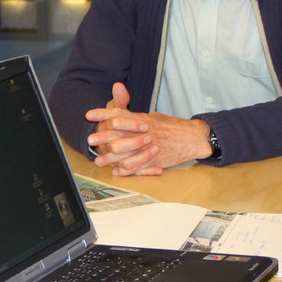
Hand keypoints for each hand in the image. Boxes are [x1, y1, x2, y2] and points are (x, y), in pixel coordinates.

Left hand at [85, 83, 212, 175]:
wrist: (192, 137)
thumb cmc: (170, 126)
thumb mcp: (150, 116)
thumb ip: (132, 114)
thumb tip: (117, 110)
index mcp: (142, 119)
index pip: (120, 113)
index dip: (103, 112)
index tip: (89, 114)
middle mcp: (144, 131)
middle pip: (119, 132)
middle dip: (103, 137)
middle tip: (89, 140)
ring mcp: (150, 146)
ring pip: (127, 152)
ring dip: (111, 158)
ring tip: (99, 162)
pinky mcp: (156, 159)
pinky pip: (139, 166)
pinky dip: (127, 170)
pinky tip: (117, 171)